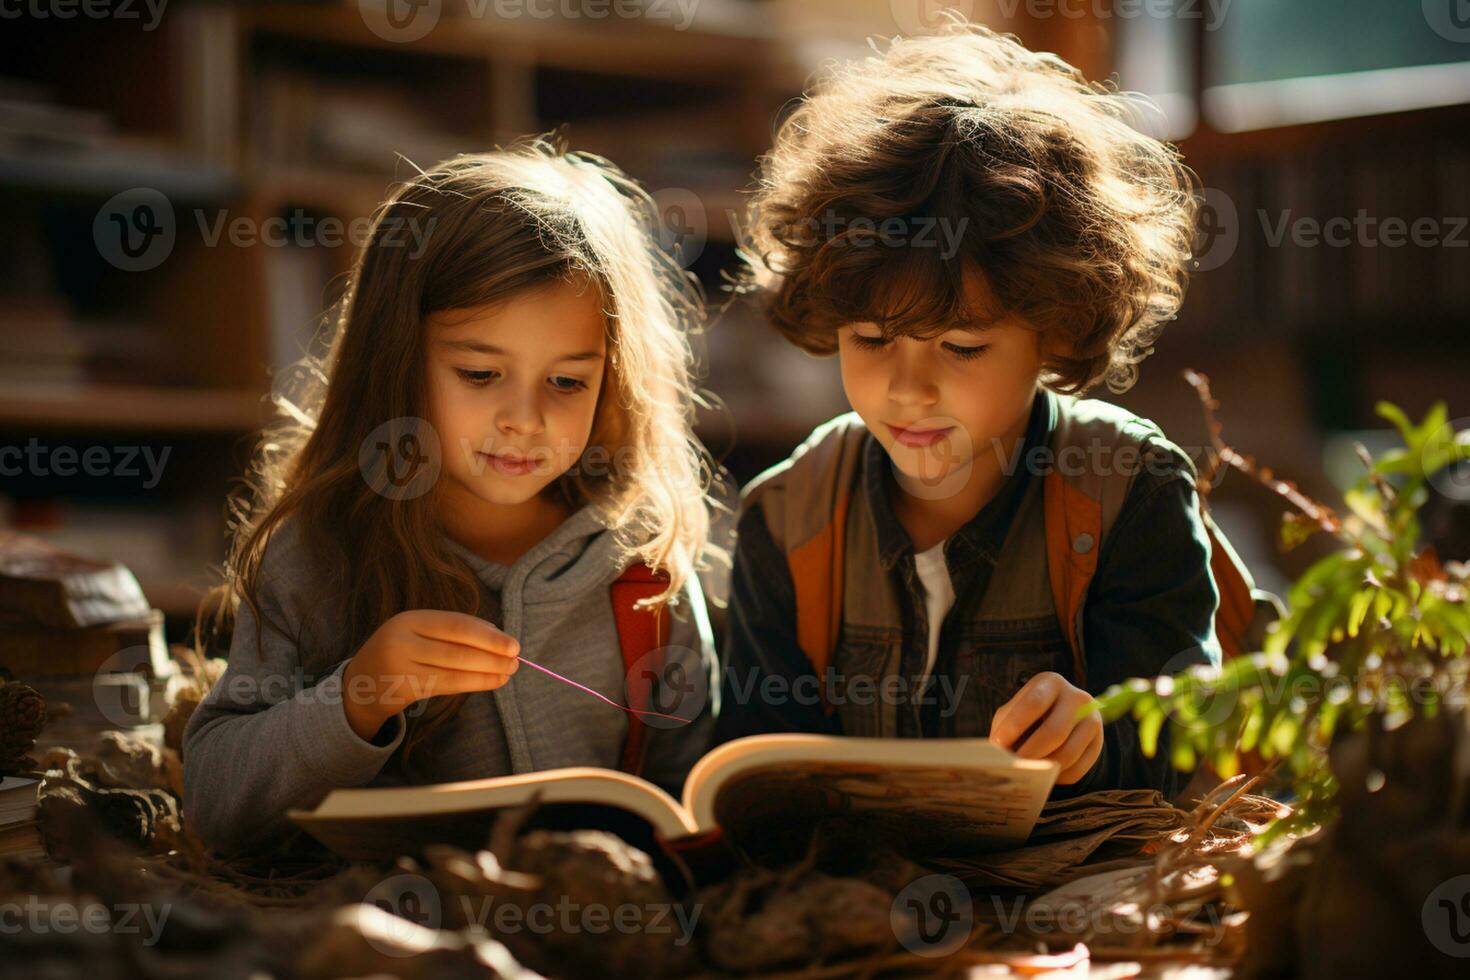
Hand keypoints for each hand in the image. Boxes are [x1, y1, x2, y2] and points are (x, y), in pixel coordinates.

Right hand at [341, 610, 519, 740]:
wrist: (361, 683)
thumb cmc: (403, 651)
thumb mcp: (420, 632)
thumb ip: (453, 629)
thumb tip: (498, 635)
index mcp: (409, 619)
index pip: (456, 625)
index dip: (488, 635)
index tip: (513, 644)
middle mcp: (402, 641)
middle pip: (457, 650)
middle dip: (492, 656)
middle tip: (516, 661)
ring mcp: (400, 668)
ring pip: (454, 671)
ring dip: (487, 673)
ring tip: (509, 673)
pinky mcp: (403, 691)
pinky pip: (446, 687)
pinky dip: (473, 684)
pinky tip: (492, 682)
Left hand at [989, 671, 1102, 784]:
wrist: (1062, 714)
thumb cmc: (1029, 713)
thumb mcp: (1014, 709)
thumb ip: (1005, 726)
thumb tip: (998, 753)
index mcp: (1051, 683)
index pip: (1034, 703)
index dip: (1015, 725)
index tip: (998, 743)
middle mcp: (1077, 697)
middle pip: (1055, 731)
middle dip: (1031, 753)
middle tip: (1014, 767)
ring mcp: (1092, 720)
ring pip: (1068, 753)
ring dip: (1044, 768)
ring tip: (1026, 774)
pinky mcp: (1098, 743)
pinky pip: (1077, 769)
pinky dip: (1057, 778)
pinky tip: (1044, 776)